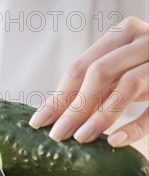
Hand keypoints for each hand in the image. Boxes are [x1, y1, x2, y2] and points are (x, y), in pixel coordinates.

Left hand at [29, 16, 148, 146]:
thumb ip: (94, 86)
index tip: (38, 123)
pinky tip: (116, 142)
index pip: (80, 67)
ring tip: (81, 139)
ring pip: (127, 85)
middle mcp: (143, 40)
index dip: (57, 97)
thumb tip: (52, 115)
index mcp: (122, 34)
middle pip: (98, 74)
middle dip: (74, 108)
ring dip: (100, 116)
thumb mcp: (121, 70)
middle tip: (58, 136)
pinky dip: (135, 126)